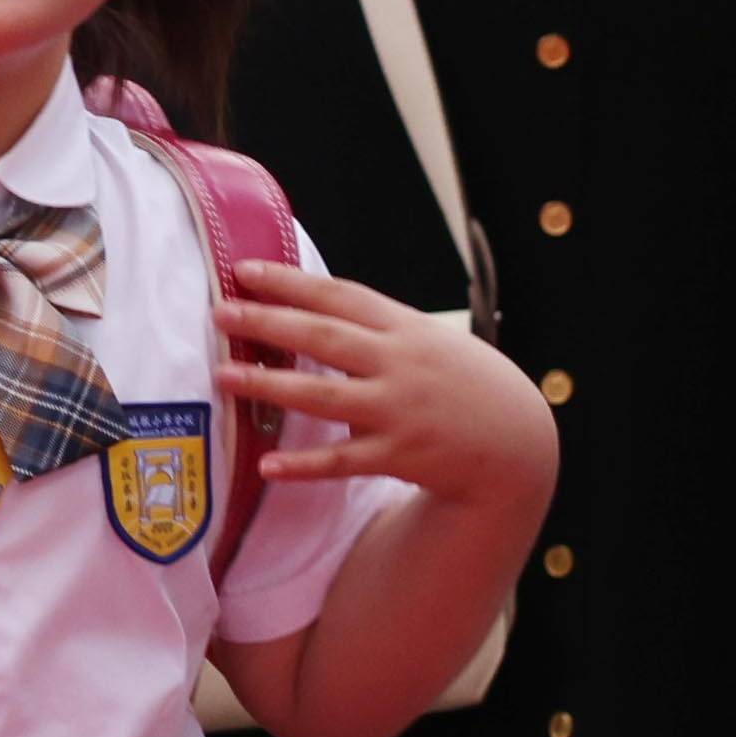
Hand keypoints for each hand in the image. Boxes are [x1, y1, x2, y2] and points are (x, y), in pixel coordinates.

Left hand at [222, 262, 553, 502]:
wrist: (515, 443)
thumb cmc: (463, 385)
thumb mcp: (430, 341)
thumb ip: (378, 329)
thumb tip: (315, 310)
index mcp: (405, 328)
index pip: (339, 296)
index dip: (291, 281)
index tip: (245, 270)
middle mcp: (399, 364)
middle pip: (323, 337)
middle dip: (267, 322)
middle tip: (220, 312)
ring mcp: (398, 411)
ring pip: (322, 396)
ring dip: (269, 385)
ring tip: (223, 376)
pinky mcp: (398, 456)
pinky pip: (341, 462)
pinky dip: (303, 465)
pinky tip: (267, 465)